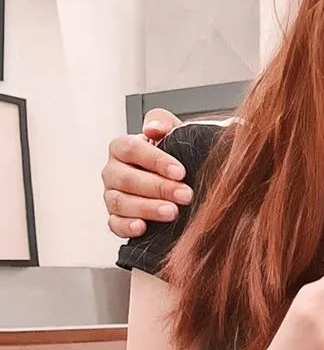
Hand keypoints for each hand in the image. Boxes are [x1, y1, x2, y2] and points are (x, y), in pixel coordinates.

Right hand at [101, 108, 185, 236]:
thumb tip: (153, 127)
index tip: (180, 172)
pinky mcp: (115, 217)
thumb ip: (162, 122)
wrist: (177, 177)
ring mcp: (112, 195)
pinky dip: (127, 226)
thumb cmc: (173, 153)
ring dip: (147, 208)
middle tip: (185, 195)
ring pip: (121, 202)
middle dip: (158, 188)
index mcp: (122, 147)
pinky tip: (142, 228)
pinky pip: (114, 224)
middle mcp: (113, 171)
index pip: (132, 150)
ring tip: (172, 212)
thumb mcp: (173, 132)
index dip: (155, 160)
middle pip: (127, 179)